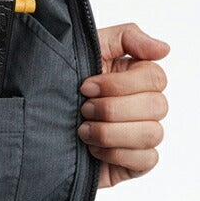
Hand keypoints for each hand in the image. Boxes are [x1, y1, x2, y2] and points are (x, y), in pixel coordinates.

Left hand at [77, 22, 169, 188]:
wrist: (35, 126)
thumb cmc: (61, 86)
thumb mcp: (88, 50)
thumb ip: (127, 38)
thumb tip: (164, 49)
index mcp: (137, 79)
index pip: (155, 78)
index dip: (119, 84)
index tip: (86, 86)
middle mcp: (144, 106)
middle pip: (157, 106)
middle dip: (111, 108)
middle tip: (83, 109)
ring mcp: (142, 136)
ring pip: (152, 134)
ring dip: (111, 132)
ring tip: (82, 130)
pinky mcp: (136, 163)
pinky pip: (146, 159)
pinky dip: (115, 154)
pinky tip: (92, 150)